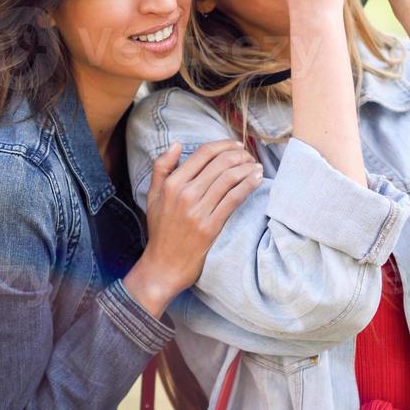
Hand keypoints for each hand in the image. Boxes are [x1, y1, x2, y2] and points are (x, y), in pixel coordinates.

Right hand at [123, 139, 261, 315]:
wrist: (164, 265)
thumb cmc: (161, 230)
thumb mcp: (152, 196)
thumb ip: (161, 168)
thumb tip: (176, 144)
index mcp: (172, 184)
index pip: (203, 153)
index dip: (224, 145)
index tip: (236, 145)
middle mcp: (185, 194)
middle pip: (220, 163)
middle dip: (240, 155)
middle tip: (249, 156)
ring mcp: (198, 211)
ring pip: (230, 179)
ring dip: (247, 168)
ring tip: (256, 166)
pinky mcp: (211, 226)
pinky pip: (234, 199)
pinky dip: (248, 185)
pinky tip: (256, 180)